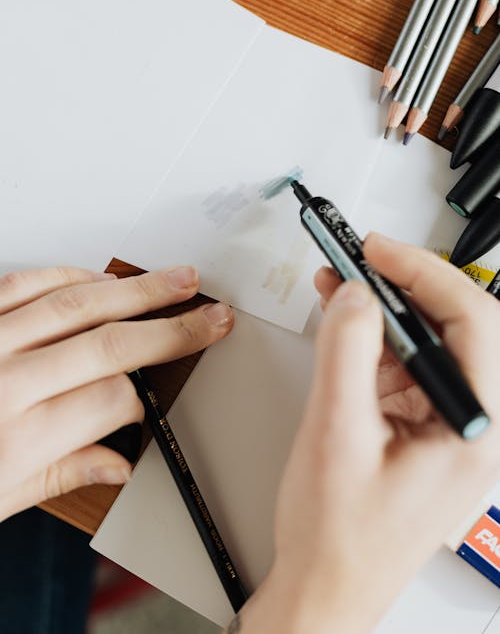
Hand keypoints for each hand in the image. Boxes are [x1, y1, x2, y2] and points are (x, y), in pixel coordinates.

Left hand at [0, 265, 232, 520]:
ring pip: (77, 303)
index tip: (170, 385)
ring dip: (134, 289)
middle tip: (210, 314)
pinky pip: (27, 282)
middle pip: (111, 344)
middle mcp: (7, 384)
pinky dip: (70, 274)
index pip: (116, 402)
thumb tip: (120, 460)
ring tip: (175, 279)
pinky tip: (100, 277)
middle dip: (172, 327)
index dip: (152, 393)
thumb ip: (65, 473)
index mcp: (21, 439)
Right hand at [234, 234, 499, 633]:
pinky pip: (406, 366)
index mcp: (476, 430)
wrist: (325, 586)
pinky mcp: (423, 427)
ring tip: (342, 284)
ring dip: (385, 310)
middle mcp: (475, 426)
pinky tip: (344, 323)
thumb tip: (357, 295)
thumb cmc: (340, 537)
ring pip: (428, 342)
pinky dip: (374, 340)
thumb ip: (347, 352)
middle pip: (457, 326)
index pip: (474, 322)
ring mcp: (449, 426)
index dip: (424, 273)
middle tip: (364, 259)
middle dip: (406, 285)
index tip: (379, 251)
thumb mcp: (335, 433)